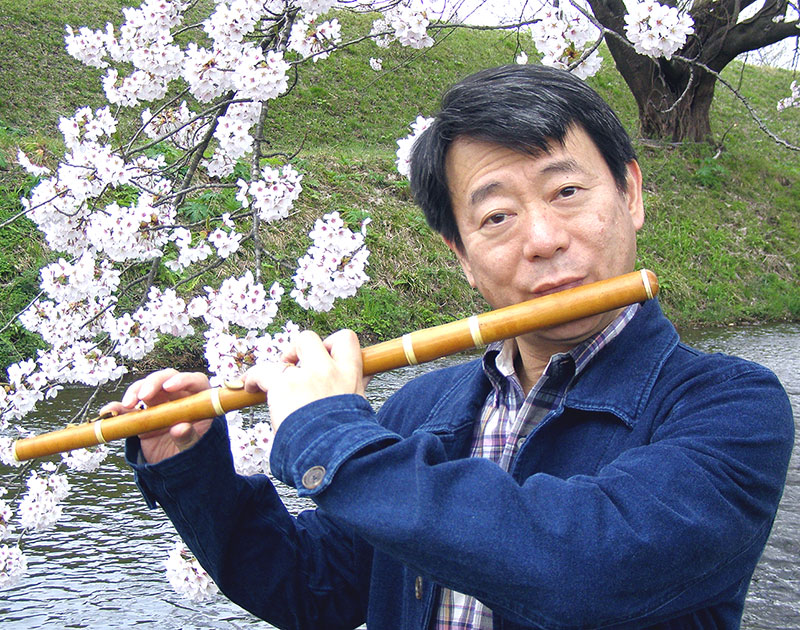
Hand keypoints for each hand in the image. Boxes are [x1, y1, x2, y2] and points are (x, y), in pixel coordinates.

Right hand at [99, 369, 211, 463]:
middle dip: (153, 383)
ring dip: (135, 391)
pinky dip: (117, 407)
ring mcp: (159, 403)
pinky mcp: (142, 413)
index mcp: (197, 401)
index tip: (170, 387)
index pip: (195, 381)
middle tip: (143, 396)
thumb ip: (189, 438)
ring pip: (146, 387)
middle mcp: (178, 397)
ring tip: (128, 405)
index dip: (183, 380)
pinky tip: (108, 411)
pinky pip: (128, 406)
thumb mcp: (192, 449)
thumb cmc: (190, 452)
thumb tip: (181, 427)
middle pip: (166, 379)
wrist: (174, 464)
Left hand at [243, 329, 366, 433]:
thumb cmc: (346, 440)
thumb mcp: (359, 408)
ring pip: (288, 352)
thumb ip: (357, 388)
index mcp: (350, 376)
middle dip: (300, 348)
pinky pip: (263, 371)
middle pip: (311, 338)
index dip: (332, 344)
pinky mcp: (285, 385)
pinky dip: (254, 377)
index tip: (324, 355)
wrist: (335, 455)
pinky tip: (250, 386)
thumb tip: (365, 376)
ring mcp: (307, 376)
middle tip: (295, 365)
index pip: (347, 341)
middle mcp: (329, 371)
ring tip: (273, 379)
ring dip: (280, 363)